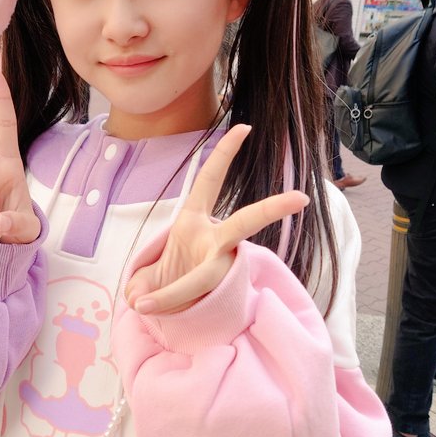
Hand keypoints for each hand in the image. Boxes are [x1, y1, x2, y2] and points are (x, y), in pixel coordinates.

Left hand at [125, 125, 308, 315]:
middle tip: (301, 199)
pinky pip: (183, 298)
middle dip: (271, 210)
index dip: (225, 154)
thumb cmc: (168, 277)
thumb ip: (142, 281)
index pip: (211, 180)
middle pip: (245, 223)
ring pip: (205, 278)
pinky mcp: (212, 295)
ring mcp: (217, 270)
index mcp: (194, 221)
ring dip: (172, 292)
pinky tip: (141, 306)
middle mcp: (214, 243)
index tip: (244, 129)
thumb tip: (135, 296)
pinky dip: (159, 303)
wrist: (176, 308)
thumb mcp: (150, 267)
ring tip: (142, 302)